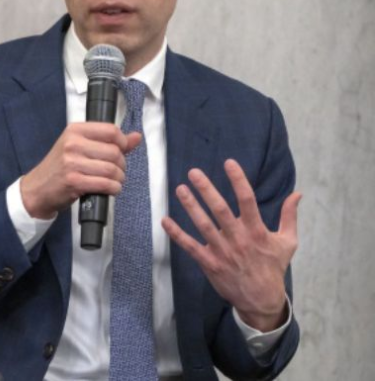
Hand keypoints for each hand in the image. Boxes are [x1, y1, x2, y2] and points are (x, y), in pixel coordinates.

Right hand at [20, 122, 142, 219]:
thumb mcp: (80, 147)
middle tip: (115, 171)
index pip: (111, 131)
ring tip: (113, 181)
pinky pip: (105, 184)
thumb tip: (136, 137)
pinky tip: (110, 189)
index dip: (123, 143)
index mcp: (75, 130)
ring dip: (118, 179)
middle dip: (121, 165)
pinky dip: (113, 189)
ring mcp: (71, 162)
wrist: (37, 188)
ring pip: (112, 169)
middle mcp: (72, 143)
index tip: (121, 151)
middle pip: (114, 152)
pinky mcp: (73, 181)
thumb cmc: (60, 167)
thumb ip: (109, 141)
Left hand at [162, 159, 300, 330]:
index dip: (238, 181)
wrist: (261, 299)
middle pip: (221, 210)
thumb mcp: (287, 242)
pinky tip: (165, 220)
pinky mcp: (209, 263)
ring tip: (180, 189)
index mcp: (257, 231)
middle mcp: (238, 239)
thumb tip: (297, 194)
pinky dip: (176, 234)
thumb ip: (289, 216)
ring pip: (203, 225)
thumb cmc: (273, 268)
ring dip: (191, 206)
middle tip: (194, 172)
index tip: (229, 163)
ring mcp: (222, 251)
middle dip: (207, 190)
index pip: (248, 201)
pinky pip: (190, 246)